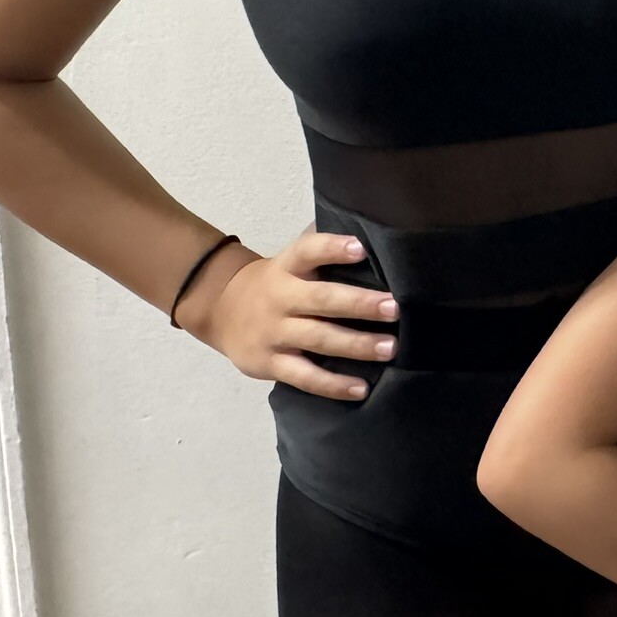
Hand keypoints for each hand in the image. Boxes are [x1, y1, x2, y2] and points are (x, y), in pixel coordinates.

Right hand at [181, 229, 398, 399]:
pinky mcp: (269, 363)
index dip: (333, 248)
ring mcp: (274, 333)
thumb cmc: (279, 282)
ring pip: (318, 339)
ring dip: (356, 345)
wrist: (221, 309)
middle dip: (359, 304)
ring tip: (390, 348)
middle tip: (395, 308)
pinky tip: (362, 388)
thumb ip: (325, 247)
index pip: (309, 251)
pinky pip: (304, 376)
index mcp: (288, 267)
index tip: (361, 249)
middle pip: (321, 299)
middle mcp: (280, 297)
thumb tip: (373, 227)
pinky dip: (333, 384)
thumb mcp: (293, 259)